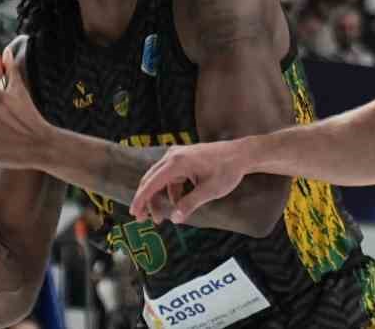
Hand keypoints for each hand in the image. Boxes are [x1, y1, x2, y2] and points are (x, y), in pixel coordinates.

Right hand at [128, 139, 253, 224]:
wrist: (240, 154)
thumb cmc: (227, 170)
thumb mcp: (210, 190)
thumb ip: (191, 204)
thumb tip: (175, 219)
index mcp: (177, 162)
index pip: (152, 182)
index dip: (141, 199)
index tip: (134, 213)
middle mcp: (173, 156)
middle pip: (151, 179)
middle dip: (145, 200)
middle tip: (141, 219)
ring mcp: (177, 155)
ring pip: (159, 179)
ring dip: (158, 197)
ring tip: (159, 218)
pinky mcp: (182, 159)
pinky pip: (169, 177)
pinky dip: (169, 191)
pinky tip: (176, 204)